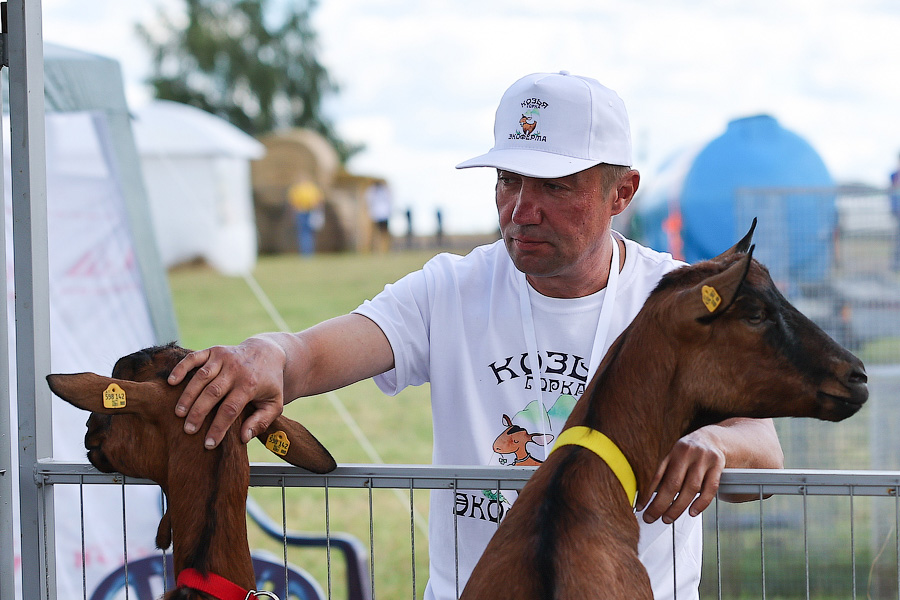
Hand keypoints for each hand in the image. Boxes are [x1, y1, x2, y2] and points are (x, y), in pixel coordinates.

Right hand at [168, 337, 286, 448]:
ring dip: (188, 396)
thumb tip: (243, 438)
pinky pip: (194, 358)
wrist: (268, 353)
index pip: (230, 409)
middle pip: (213, 393)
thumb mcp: (275, 404)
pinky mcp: (214, 350)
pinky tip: (172, 382)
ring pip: (201, 377)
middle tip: (188, 430)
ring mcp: (224, 358)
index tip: (208, 444)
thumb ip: (261, 421)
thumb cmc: (269, 383)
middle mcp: (235, 370)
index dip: (218, 428)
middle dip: (198, 413)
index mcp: (250, 385)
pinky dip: (181, 368)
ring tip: (179, 413)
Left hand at [634, 428, 724, 523]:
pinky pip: (710, 488)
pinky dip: (701, 503)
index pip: (657, 474)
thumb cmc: (688, 453)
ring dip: (678, 507)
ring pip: (691, 488)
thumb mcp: (674, 457)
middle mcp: (687, 453)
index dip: (647, 492)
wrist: (713, 439)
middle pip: (673, 483)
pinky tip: (692, 512)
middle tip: (652, 517)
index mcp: (673, 452)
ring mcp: (703, 459)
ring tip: (668, 518)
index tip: (641, 506)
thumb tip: (649, 496)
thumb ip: (665, 472)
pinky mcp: (717, 465)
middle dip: (660, 504)